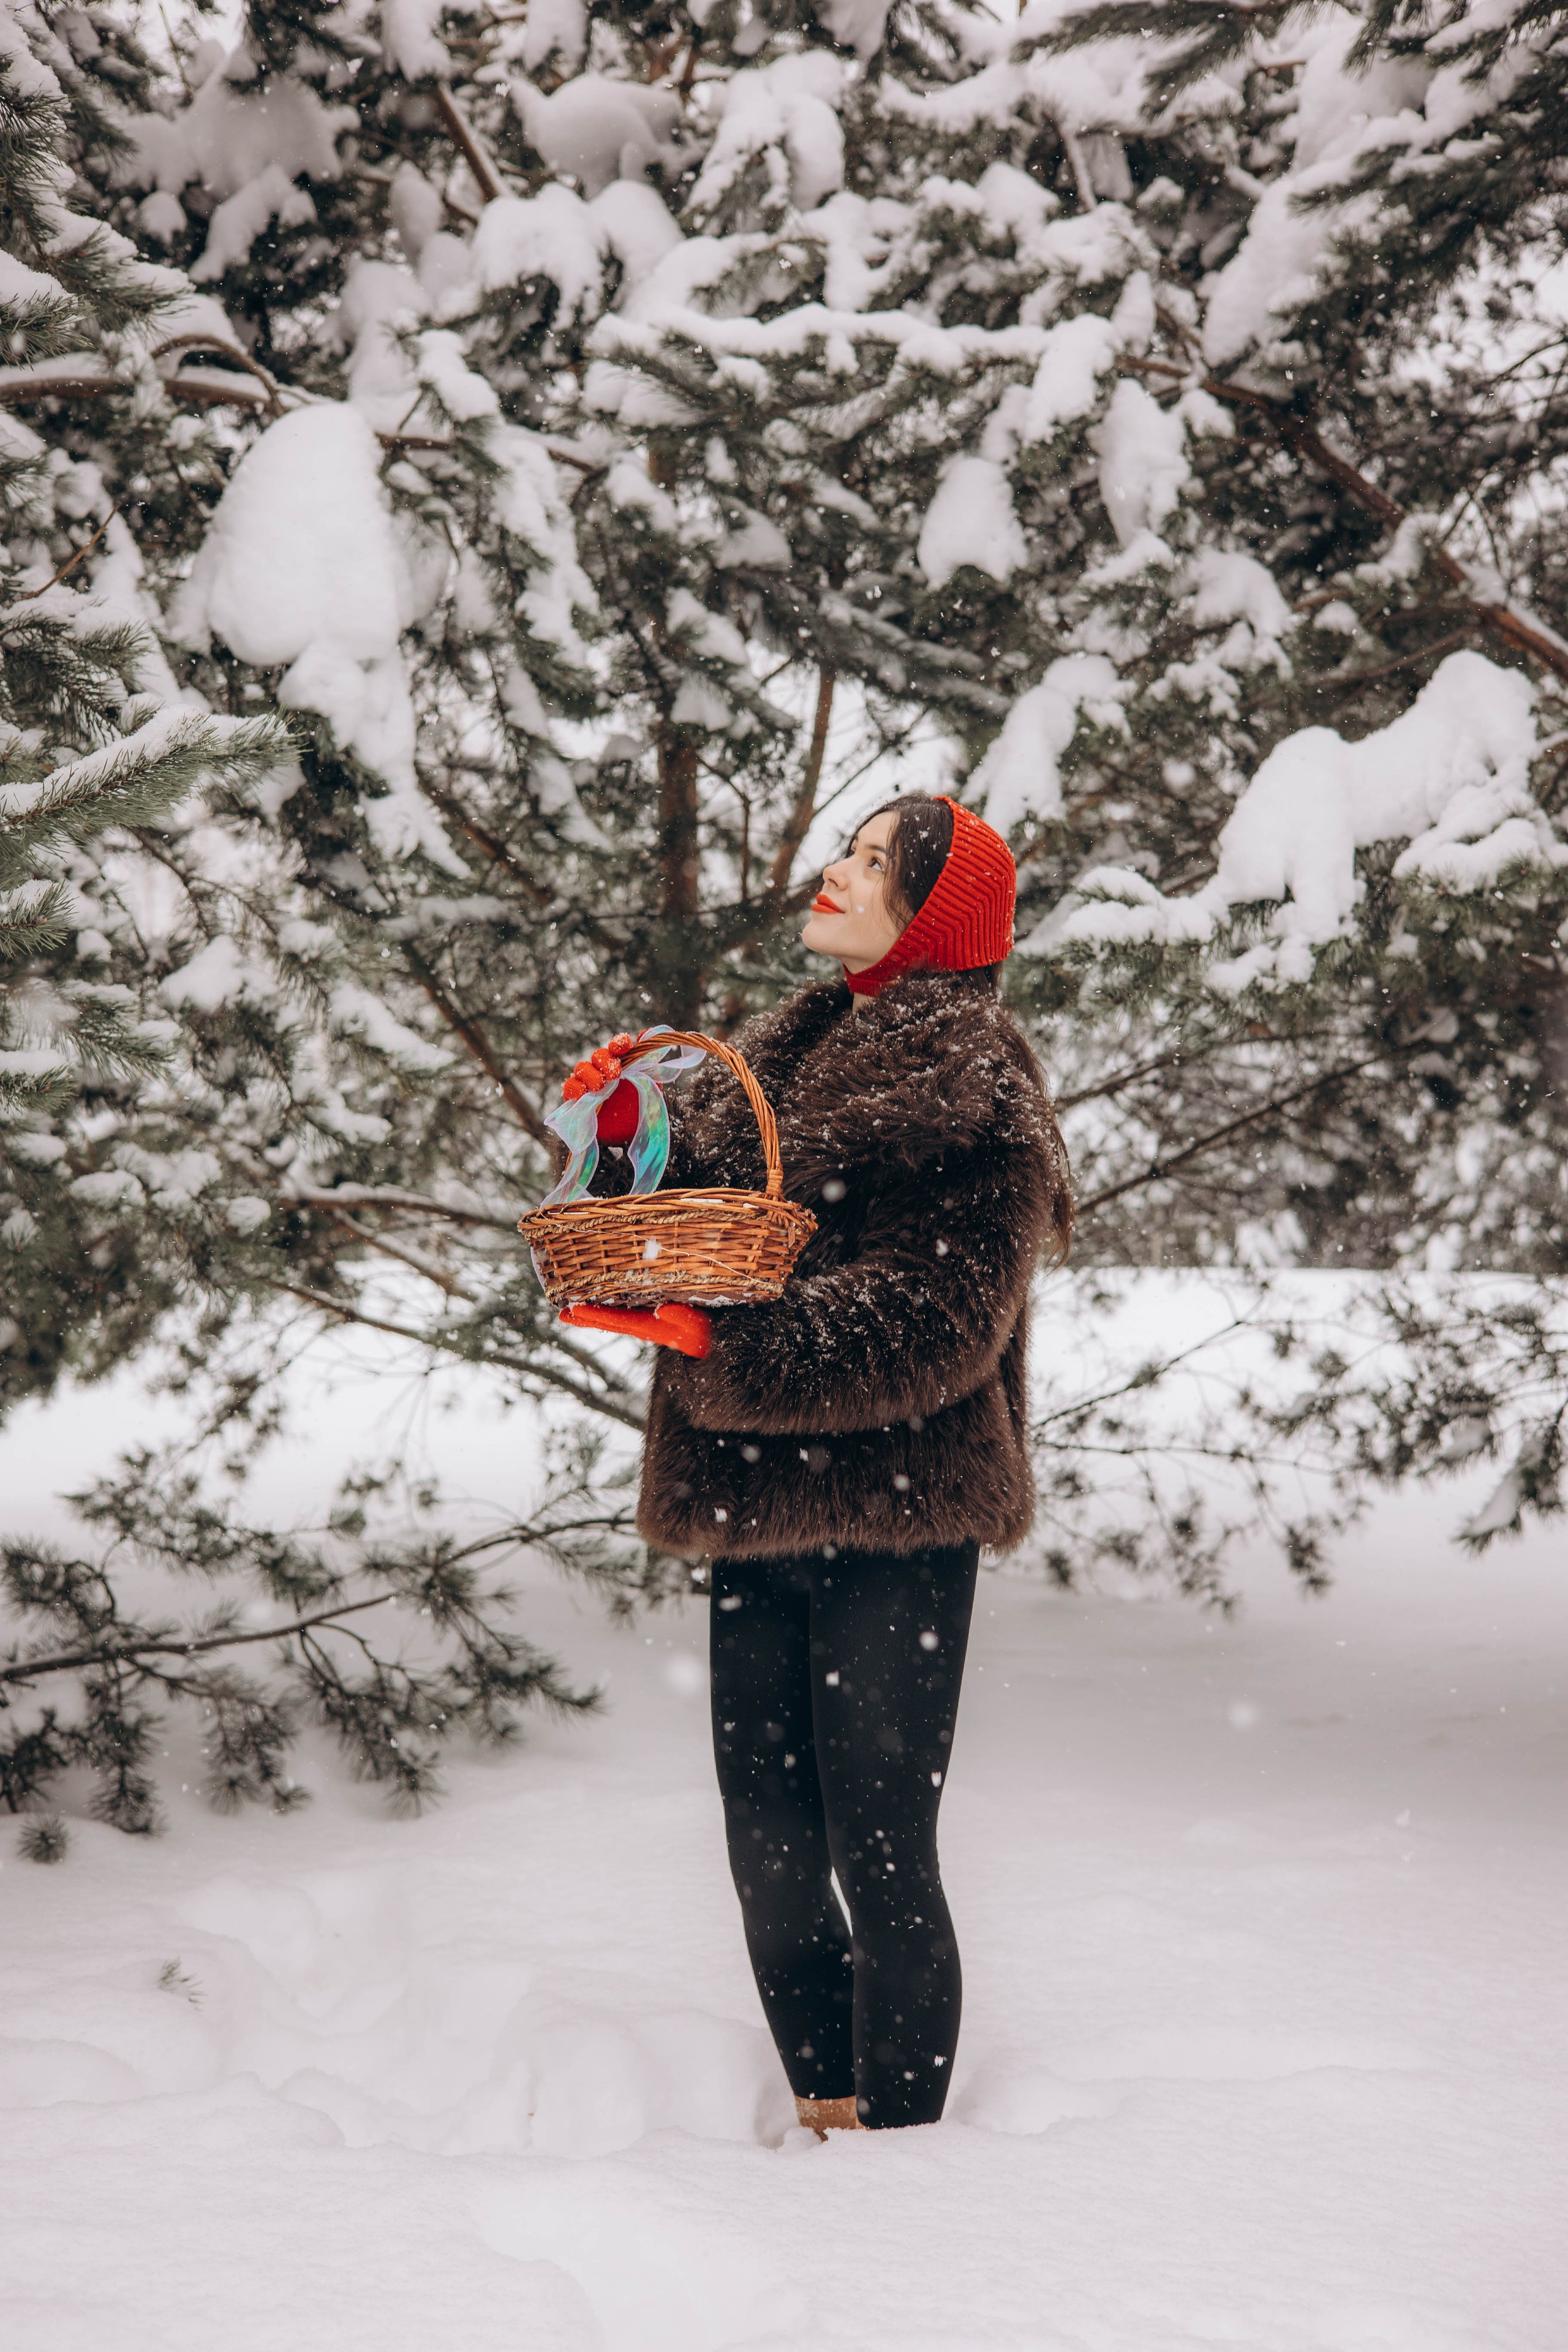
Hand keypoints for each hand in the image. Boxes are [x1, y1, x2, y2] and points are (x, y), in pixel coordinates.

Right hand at [559, 1035, 640, 1145]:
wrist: (630, 1136)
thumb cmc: (641, 1109)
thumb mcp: (651, 1085)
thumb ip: (649, 1063)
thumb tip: (647, 1034)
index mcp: (622, 1063)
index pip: (617, 1046)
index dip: (619, 1044)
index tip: (624, 1047)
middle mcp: (604, 1070)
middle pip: (598, 1056)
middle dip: (606, 1061)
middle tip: (615, 1073)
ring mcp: (589, 1083)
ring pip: (582, 1068)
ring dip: (591, 1074)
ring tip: (600, 1086)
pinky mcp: (577, 1098)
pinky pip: (569, 1087)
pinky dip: (573, 1087)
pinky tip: (582, 1093)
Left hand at [559, 1301, 711, 1357]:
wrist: (722, 1339)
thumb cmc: (713, 1334)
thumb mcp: (701, 1328)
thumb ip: (684, 1319)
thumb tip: (663, 1310)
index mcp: (653, 1327)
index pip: (618, 1321)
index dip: (595, 1315)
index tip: (571, 1311)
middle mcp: (647, 1324)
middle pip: (611, 1320)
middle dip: (587, 1316)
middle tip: (561, 1313)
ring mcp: (651, 1319)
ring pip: (617, 1315)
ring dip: (595, 1311)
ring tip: (572, 1306)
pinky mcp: (656, 1313)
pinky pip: (628, 1308)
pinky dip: (612, 1304)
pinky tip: (603, 1298)